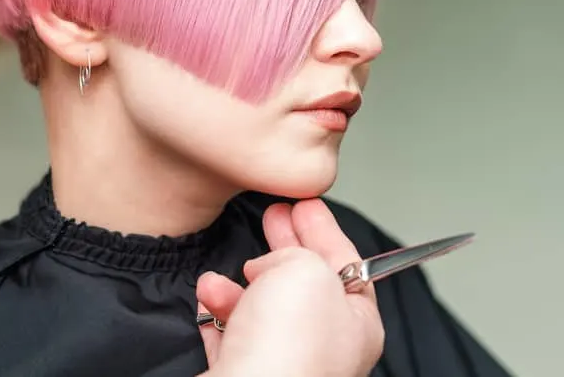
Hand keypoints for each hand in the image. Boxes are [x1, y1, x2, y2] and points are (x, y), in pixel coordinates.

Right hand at [197, 200, 383, 376]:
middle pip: (303, 285)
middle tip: (272, 216)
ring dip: (238, 284)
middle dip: (283, 248)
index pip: (347, 264)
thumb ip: (297, 253)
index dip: (324, 229)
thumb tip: (269, 265)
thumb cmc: (288, 350)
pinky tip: (208, 301)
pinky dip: (217, 314)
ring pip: (261, 310)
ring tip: (220, 277)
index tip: (305, 203)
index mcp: (356, 324)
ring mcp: (283, 365)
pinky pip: (230, 337)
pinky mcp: (245, 376)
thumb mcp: (306, 270)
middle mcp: (324, 349)